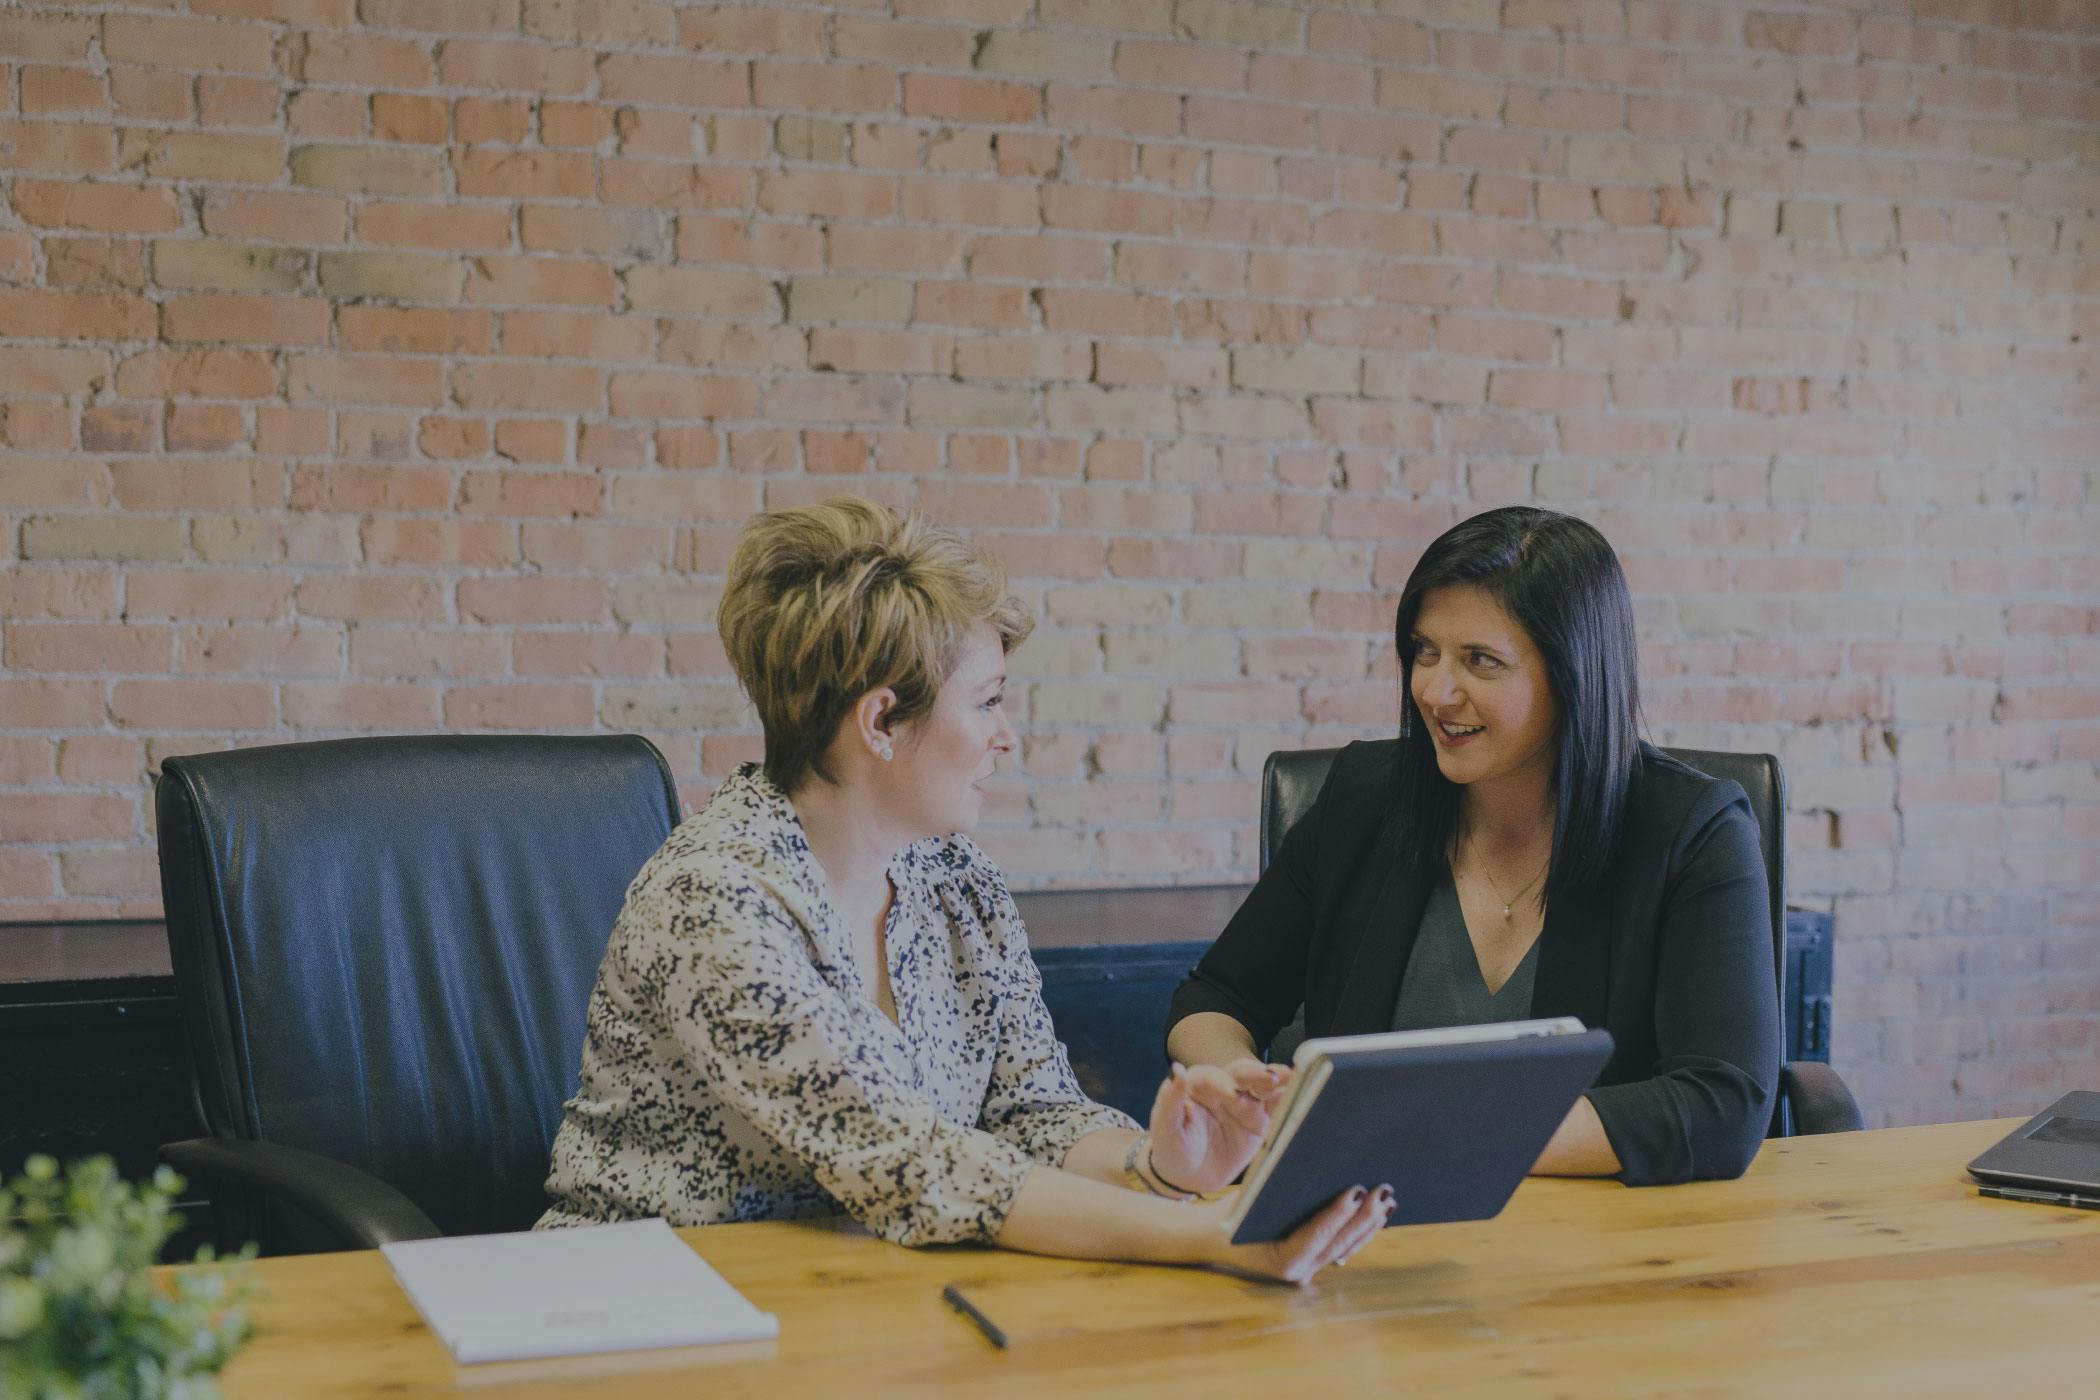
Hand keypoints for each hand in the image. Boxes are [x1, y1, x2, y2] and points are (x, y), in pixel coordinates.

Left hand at [1146, 1059, 1292, 1195]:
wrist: (1188, 1176)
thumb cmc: (1172, 1148)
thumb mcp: (1165, 1126)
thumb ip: (1170, 1099)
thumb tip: (1176, 1070)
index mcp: (1198, 1085)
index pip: (1211, 1076)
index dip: (1222, 1083)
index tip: (1231, 1094)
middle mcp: (1223, 1088)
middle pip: (1242, 1074)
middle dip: (1256, 1074)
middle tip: (1271, 1077)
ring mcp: (1244, 1104)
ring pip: (1262, 1087)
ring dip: (1277, 1081)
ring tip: (1293, 1077)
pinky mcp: (1260, 1121)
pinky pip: (1276, 1108)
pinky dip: (1289, 1099)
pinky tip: (1302, 1093)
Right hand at [1208, 1184, 1394, 1285]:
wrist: (1212, 1239)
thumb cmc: (1228, 1216)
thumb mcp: (1248, 1201)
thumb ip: (1278, 1190)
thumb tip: (1312, 1165)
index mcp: (1280, 1260)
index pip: (1315, 1235)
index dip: (1338, 1214)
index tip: (1357, 1191)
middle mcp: (1298, 1272)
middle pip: (1338, 1243)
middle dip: (1364, 1217)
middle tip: (1383, 1191)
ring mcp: (1307, 1270)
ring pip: (1345, 1247)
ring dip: (1369, 1225)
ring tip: (1387, 1201)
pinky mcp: (1313, 1262)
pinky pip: (1342, 1248)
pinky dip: (1360, 1231)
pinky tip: (1377, 1216)